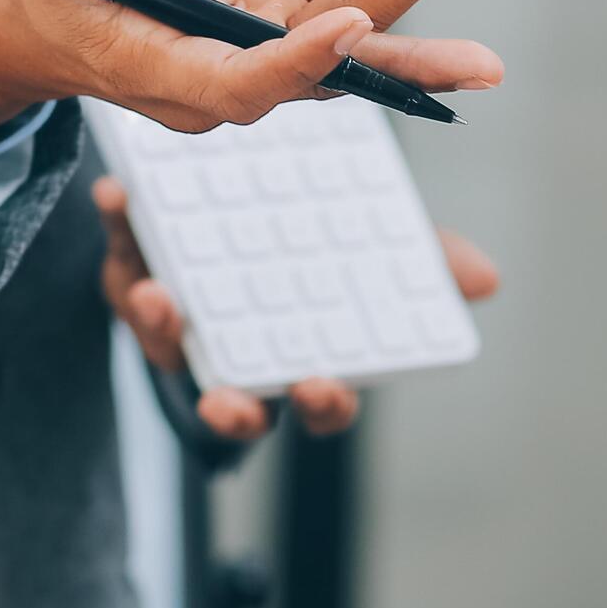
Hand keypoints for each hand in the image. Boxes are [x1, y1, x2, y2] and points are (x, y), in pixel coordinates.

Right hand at [0, 0, 502, 141]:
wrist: (30, 16)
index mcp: (155, 70)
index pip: (240, 85)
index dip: (298, 63)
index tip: (349, 23)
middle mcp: (213, 77)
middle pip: (319, 71)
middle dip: (399, 55)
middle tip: (485, 62)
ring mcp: (243, 50)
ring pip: (340, 33)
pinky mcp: (260, 20)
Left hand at [96, 174, 500, 436]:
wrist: (234, 209)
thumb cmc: (312, 249)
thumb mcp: (376, 250)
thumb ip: (424, 262)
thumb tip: (487, 278)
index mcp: (305, 356)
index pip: (323, 403)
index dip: (325, 403)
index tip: (322, 385)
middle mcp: (239, 359)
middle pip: (239, 408)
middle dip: (234, 411)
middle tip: (227, 400)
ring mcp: (183, 330)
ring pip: (167, 348)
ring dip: (160, 328)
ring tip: (157, 295)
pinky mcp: (132, 281)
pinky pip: (122, 262)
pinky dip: (121, 230)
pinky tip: (119, 196)